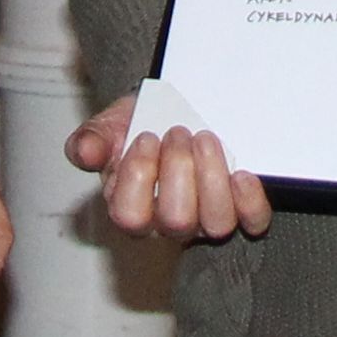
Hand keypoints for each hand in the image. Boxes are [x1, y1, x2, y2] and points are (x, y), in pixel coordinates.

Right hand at [68, 97, 272, 243]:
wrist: (173, 112)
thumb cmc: (142, 126)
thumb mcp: (110, 126)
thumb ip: (92, 139)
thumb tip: (84, 151)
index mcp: (132, 208)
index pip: (129, 216)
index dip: (138, 176)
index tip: (144, 136)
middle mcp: (170, 221)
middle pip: (176, 220)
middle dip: (178, 168)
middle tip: (177, 132)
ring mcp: (206, 219)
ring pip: (216, 223)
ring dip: (212, 177)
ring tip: (205, 139)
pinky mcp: (241, 211)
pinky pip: (253, 221)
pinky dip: (250, 199)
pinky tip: (241, 173)